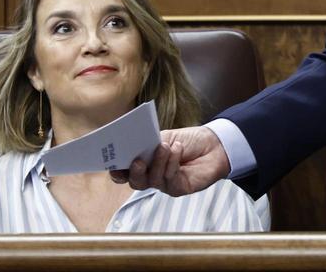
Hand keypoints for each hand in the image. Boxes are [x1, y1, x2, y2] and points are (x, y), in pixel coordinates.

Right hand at [114, 126, 230, 195]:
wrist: (213, 145)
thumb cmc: (187, 141)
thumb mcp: (164, 137)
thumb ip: (148, 143)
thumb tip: (134, 145)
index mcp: (143, 163)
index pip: (124, 172)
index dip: (116, 170)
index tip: (112, 163)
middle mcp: (151, 176)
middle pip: (135, 181)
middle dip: (134, 171)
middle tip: (138, 159)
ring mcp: (164, 184)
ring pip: (152, 180)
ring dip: (158, 161)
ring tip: (165, 146)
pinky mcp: (178, 188)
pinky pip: (169, 179)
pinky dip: (172, 162)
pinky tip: (177, 149)